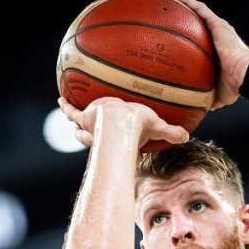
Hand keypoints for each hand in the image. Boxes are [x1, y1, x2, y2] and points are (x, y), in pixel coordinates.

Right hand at [58, 96, 188, 149]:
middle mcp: (101, 136)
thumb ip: (171, 132)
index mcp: (117, 140)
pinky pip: (70, 112)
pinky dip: (65, 107)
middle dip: (88, 136)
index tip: (121, 148)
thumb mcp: (157, 125)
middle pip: (90, 139)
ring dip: (75, 124)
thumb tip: (187, 137)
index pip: (115, 147)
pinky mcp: (83, 117)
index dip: (119, 148)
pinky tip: (60, 99)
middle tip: (85, 133)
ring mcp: (90, 126)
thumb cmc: (137, 126)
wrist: (120, 121)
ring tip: (69, 116)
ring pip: (79, 128)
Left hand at [172, 0, 248, 110]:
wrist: (245, 75)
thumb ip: (209, 96)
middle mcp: (219, 36)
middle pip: (200, 23)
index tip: (179, 36)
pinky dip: (188, 2)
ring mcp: (219, 29)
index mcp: (219, 50)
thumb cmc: (235, 85)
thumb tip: (200, 107)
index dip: (192, 37)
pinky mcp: (218, 24)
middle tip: (171, 15)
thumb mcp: (218, 93)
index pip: (203, 41)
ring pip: (199, 12)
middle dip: (187, 18)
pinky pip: (200, 9)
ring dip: (186, 4)